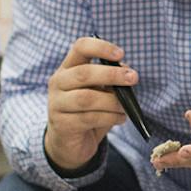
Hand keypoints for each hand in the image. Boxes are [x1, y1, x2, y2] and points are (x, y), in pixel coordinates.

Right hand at [42, 37, 138, 171]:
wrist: (68, 143)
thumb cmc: (87, 112)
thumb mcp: (100, 92)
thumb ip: (110, 80)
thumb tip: (127, 71)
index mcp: (68, 68)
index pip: (80, 48)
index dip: (101, 47)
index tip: (121, 54)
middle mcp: (58, 83)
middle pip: (84, 73)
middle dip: (112, 75)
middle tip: (133, 78)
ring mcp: (56, 104)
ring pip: (87, 98)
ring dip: (112, 101)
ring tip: (126, 107)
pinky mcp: (62, 124)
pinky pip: (89, 118)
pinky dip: (110, 118)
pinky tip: (120, 118)